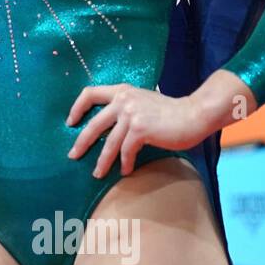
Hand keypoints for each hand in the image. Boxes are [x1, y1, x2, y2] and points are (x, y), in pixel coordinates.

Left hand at [65, 83, 211, 177]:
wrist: (194, 114)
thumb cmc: (170, 112)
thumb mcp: (142, 101)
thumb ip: (125, 106)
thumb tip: (107, 126)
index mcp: (122, 91)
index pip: (90, 93)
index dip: (77, 108)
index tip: (70, 123)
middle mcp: (123, 99)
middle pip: (94, 124)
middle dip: (82, 142)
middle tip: (73, 155)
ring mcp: (131, 114)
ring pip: (109, 143)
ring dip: (102, 161)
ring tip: (97, 173)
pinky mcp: (140, 129)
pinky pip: (126, 151)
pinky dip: (125, 163)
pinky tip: (125, 171)